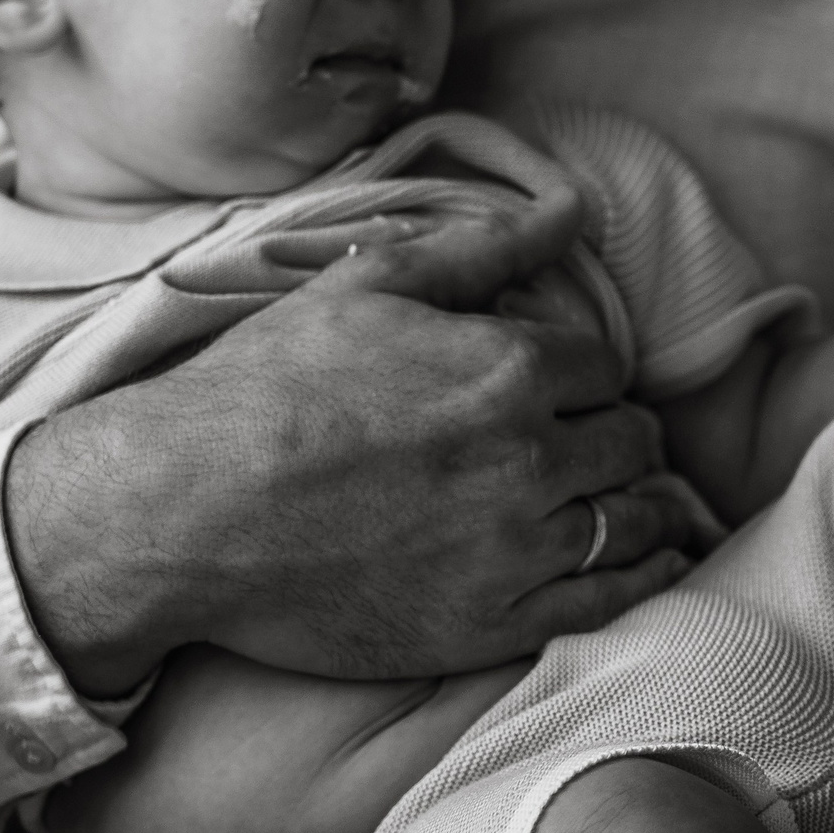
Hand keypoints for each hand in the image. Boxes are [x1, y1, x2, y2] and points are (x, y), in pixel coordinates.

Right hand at [8, 210, 707, 695]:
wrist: (182, 511)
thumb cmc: (268, 387)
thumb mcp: (370, 285)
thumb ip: (486, 249)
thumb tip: (572, 208)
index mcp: (507, 369)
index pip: (605, 366)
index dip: (582, 374)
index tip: (559, 388)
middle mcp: (526, 458)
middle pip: (631, 440)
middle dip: (613, 433)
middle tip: (587, 441)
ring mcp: (512, 548)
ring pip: (632, 519)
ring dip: (638, 501)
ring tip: (624, 498)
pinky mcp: (489, 625)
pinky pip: (610, 600)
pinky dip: (643, 574)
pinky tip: (651, 560)